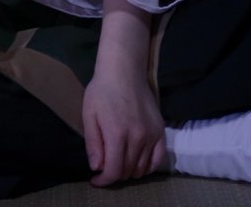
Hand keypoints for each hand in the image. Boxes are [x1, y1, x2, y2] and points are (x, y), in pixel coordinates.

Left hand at [83, 65, 166, 185]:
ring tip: (119, 164)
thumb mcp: (89, 115)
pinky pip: (159, 158)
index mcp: (117, 134)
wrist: (124, 70)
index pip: (114, 171)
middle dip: (114, 175)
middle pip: (128, 170)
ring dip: (129, 171)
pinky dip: (149, 167)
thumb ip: (93, 143)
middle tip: (105, 169)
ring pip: (142, 167)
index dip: (104, 181)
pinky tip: (138, 164)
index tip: (96, 180)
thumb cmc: (102, 91)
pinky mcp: (161, 129)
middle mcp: (138, 137)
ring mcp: (152, 134)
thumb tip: (97, 167)